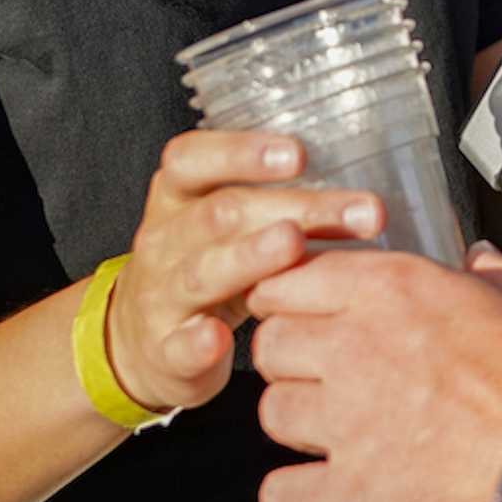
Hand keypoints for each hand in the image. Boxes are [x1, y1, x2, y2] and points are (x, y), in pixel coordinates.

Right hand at [105, 130, 384, 416]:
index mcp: (178, 195)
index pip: (195, 159)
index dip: (243, 152)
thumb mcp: (231, 224)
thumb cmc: (206, 264)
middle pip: (222, 213)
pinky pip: (179, 344)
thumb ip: (281, 203)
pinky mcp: (163, 349)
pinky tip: (220, 339)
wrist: (141, 340)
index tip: (299, 154)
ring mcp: (160, 293)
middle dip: (294, 208)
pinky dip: (198, 341)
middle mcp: (165, 238)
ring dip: (249, 256)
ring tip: (292, 244)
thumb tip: (360, 190)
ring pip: (202, 271)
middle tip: (357, 210)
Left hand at [251, 243, 501, 501]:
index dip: (295, 297)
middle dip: (291, 358)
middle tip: (325, 376)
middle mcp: (358, 347)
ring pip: (270, 413)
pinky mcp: (353, 499)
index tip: (311, 314)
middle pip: (268, 343)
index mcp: (399, 290)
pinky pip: (280, 496)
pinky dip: (297, 499)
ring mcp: (349, 426)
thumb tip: (479, 259)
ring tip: (335, 437)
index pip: (292, 277)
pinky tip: (327, 496)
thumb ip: (498, 276)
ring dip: (298, 425)